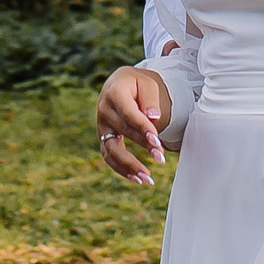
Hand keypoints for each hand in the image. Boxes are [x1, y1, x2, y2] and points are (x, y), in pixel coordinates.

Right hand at [95, 66, 170, 185]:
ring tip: (148, 179)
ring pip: (112, 150)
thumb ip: (150, 100)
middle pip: (124, 131)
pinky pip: (109, 157)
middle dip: (143, 146)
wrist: (119, 85)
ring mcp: (102, 126)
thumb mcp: (147, 84)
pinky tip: (137, 179)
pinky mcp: (104, 138)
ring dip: (129, 166)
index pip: (129, 114)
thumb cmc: (137, 85)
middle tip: (161, 158)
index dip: (142, 128)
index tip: (157, 141)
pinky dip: (122, 169)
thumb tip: (153, 118)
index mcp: (114, 93)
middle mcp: (104, 110)